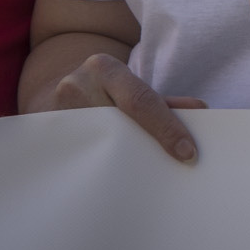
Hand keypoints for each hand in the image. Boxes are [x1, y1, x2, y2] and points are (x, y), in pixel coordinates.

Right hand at [47, 53, 206, 163]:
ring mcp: (58, 113)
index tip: (187, 152)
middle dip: (148, 148)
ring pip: (100, 146)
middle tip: (173, 169)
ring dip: (126, 162)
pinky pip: (82, 156)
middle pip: (120, 126)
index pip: (140, 100)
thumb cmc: (103, 91)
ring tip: (147, 179)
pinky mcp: (49, 135)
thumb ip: (162, 101)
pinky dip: (103, 167)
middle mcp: (76, 85)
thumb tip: (199, 111)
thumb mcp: (130, 87)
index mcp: (103, 68)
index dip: (166, 127)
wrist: (54, 91)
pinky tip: (118, 182)